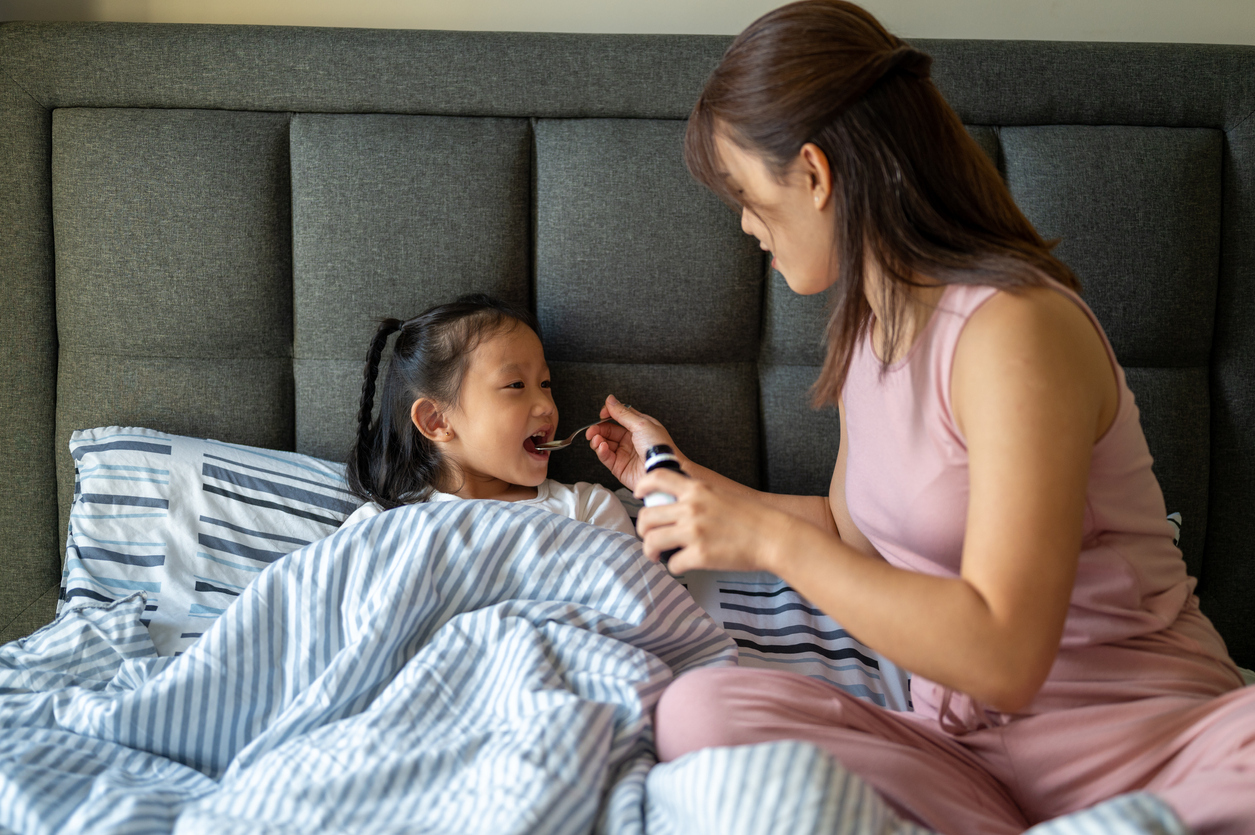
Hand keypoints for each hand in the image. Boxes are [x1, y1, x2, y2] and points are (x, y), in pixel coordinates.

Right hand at [586, 395, 682, 490]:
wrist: (662, 468)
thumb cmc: (659, 447)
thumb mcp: (641, 424)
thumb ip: (623, 413)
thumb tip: (610, 400)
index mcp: (638, 426)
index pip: (618, 416)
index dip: (608, 414)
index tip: (602, 414)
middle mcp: (631, 439)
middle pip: (608, 430)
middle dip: (598, 429)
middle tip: (592, 430)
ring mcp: (624, 452)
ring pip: (604, 443)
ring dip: (598, 440)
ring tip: (597, 439)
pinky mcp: (619, 466)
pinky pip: (605, 457)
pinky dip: (601, 451)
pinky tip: (602, 447)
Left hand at [633, 468, 791, 574]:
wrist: (774, 536)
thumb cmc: (752, 517)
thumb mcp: (720, 494)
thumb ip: (697, 496)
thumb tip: (676, 507)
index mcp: (696, 490)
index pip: (656, 478)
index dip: (642, 487)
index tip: (638, 495)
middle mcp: (690, 508)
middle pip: (646, 516)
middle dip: (642, 529)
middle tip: (648, 537)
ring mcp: (693, 532)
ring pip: (652, 541)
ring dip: (650, 550)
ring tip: (656, 555)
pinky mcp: (699, 555)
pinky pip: (672, 563)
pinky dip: (673, 566)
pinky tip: (682, 565)